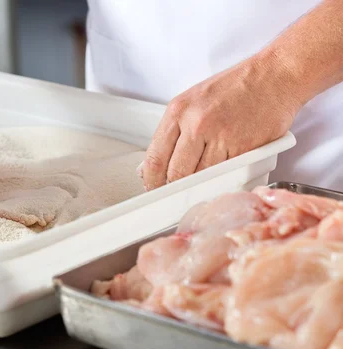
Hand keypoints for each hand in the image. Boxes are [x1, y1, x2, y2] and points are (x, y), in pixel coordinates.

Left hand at [140, 54, 302, 190]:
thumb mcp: (193, 101)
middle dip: (174, 188)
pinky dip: (224, 178)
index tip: (153, 188)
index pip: (155, 158)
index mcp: (179, 111)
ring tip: (202, 182)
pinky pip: (227, 174)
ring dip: (200, 185)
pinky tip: (225, 171)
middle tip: (175, 194)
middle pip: (176, 174)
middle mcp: (197, 123)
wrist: (275, 76)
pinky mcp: (244, 148)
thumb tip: (155, 163)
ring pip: (201, 178)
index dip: (152, 180)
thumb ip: (173, 131)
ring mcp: (221, 137)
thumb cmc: (235, 87)